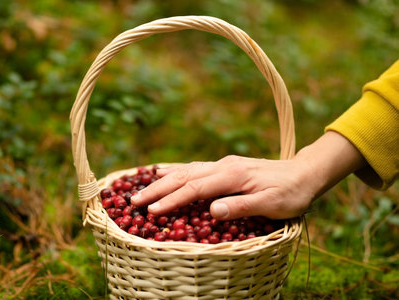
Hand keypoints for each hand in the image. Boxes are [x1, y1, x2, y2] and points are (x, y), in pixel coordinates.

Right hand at [131, 131, 366, 219]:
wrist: (303, 173)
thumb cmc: (290, 193)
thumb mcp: (272, 204)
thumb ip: (242, 207)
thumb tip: (211, 211)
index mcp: (232, 175)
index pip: (195, 189)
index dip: (172, 200)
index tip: (152, 212)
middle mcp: (223, 166)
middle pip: (184, 177)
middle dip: (157, 189)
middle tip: (134, 202)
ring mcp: (223, 165)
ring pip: (186, 170)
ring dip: (162, 181)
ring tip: (141, 189)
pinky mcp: (225, 167)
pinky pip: (194, 167)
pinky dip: (175, 171)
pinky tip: (165, 173)